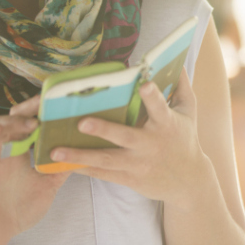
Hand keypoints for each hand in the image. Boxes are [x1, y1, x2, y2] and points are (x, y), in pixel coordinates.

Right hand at [0, 96, 70, 244]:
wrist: (3, 233)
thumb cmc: (25, 206)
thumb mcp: (49, 186)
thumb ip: (62, 169)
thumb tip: (85, 151)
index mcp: (16, 153)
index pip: (17, 124)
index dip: (27, 112)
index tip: (43, 105)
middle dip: (9, 121)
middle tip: (30, 122)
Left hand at [50, 69, 213, 209]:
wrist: (188, 181)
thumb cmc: (185, 139)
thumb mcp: (189, 112)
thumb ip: (182, 86)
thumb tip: (177, 63)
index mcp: (166, 124)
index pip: (159, 107)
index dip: (152, 96)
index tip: (144, 84)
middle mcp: (151, 144)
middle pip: (125, 136)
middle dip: (104, 130)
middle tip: (83, 122)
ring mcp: (138, 163)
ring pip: (107, 159)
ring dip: (81, 154)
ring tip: (56, 150)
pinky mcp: (129, 178)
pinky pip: (102, 174)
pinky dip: (82, 169)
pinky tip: (61, 163)